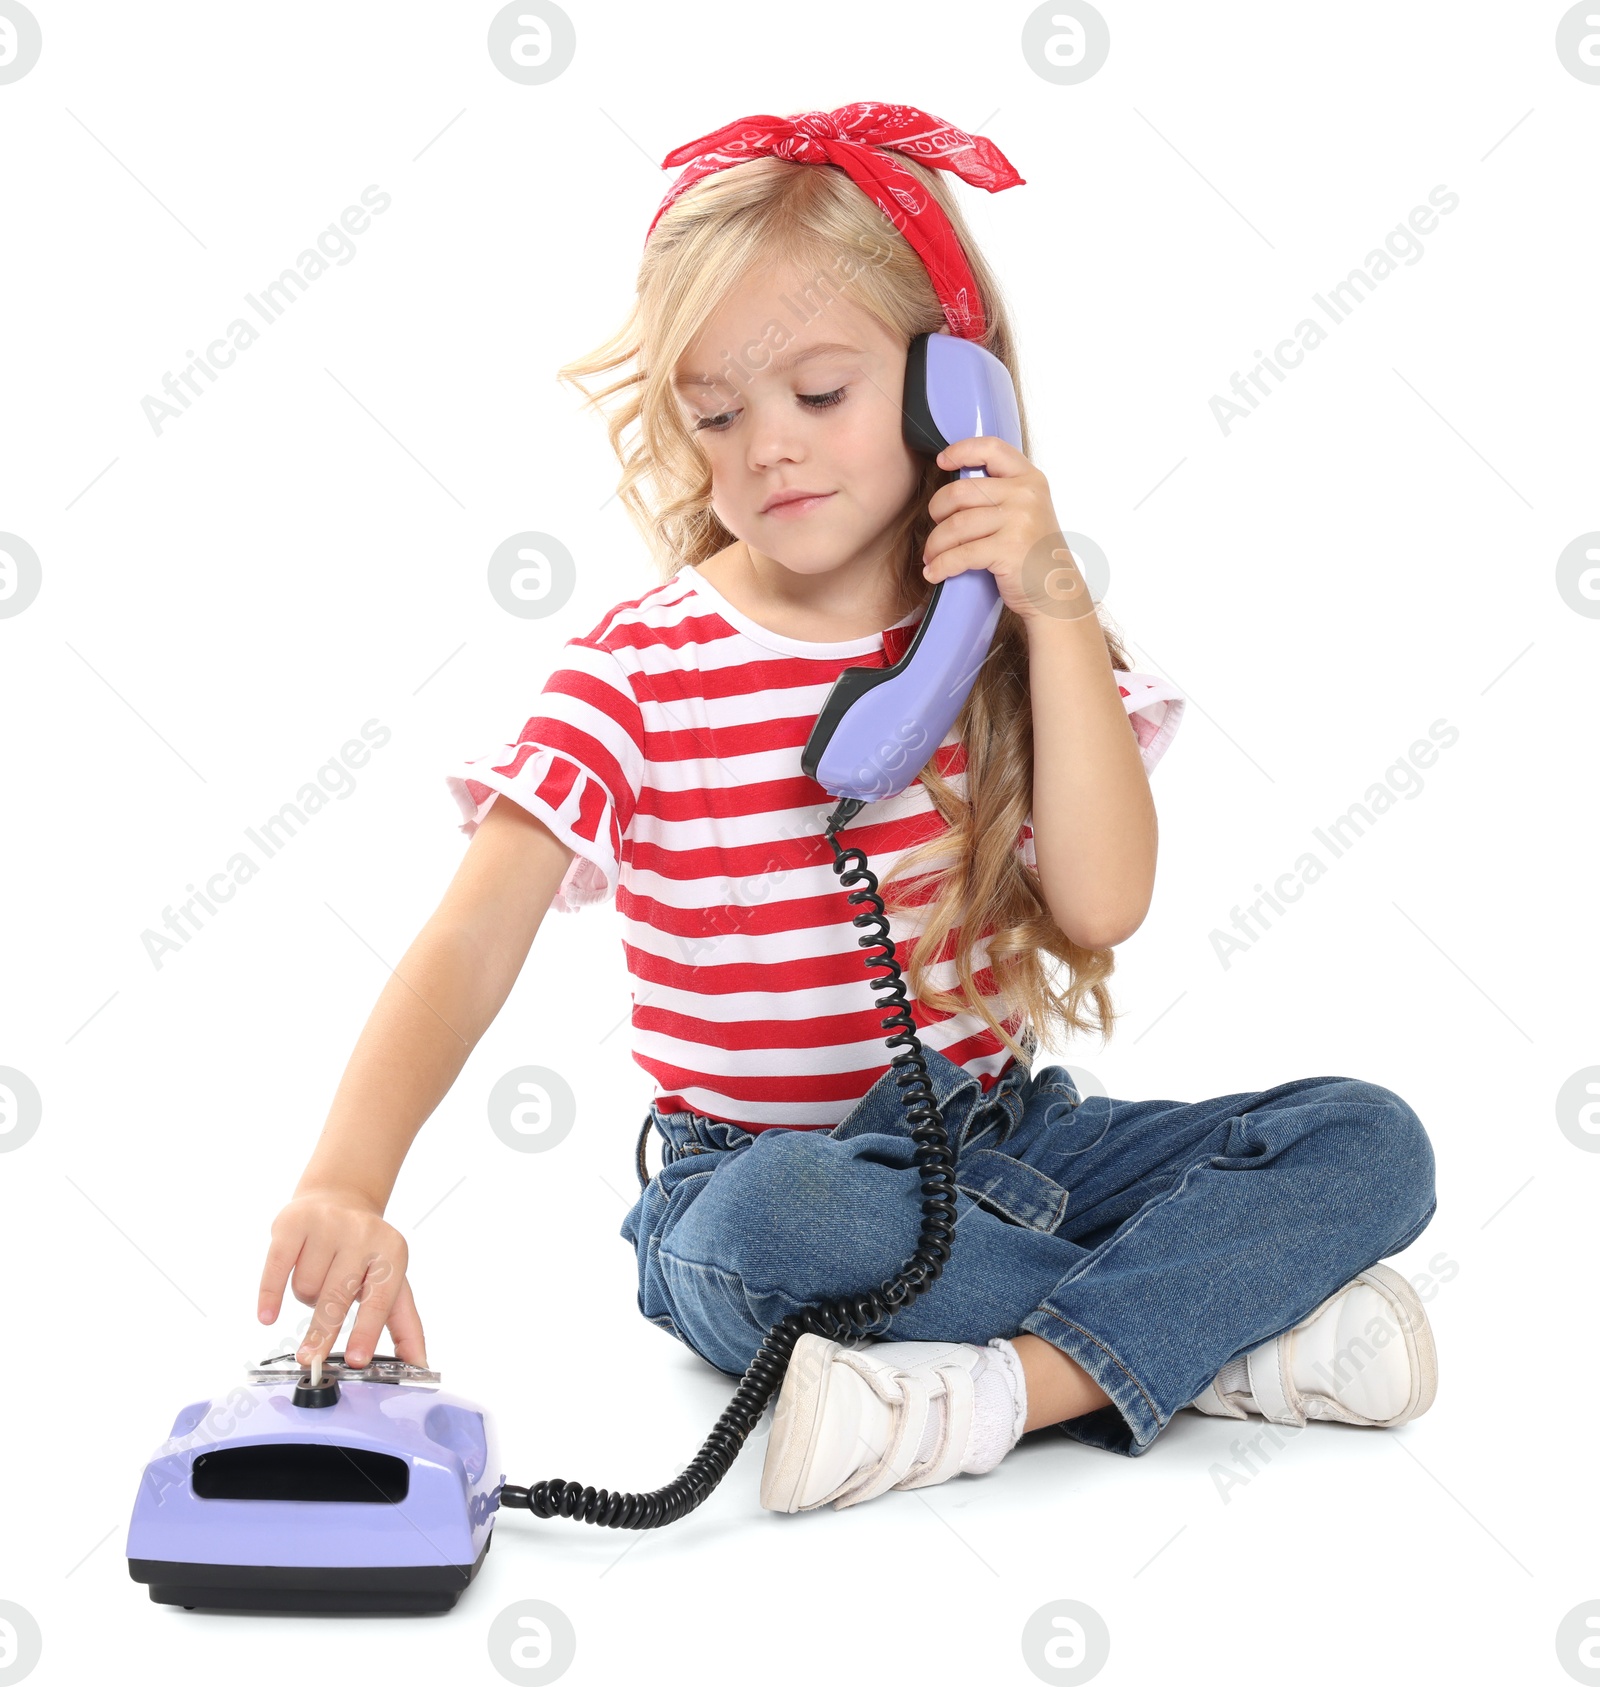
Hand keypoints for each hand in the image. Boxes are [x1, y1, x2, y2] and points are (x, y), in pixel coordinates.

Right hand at [258, 1188, 426, 1369]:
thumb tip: (420, 1365)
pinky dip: (270, 1295)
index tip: (356, 1361)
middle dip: (323, 1333)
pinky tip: (267, 1316)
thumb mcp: (393, 1280)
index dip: (367, 1331)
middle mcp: (363, 1234)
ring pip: (306, 1288)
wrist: (339, 1198)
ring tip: (318, 1281)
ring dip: (307, 1299)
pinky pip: (278, 1267)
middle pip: (337, 1297)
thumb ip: (406, 1324)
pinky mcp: (294, 1222)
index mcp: (393, 1252)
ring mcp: (328, 1224)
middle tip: (311, 1360)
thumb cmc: (366, 1252)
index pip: (380, 1299)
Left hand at [920, 436, 1087, 624]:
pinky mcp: (1008, 549)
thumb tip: (953, 484)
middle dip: (937, 510)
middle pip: (960, 491)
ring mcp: (1019, 521)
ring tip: (931, 557)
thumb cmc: (1033, 555)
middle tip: (934, 527)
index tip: (942, 461)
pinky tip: (935, 573)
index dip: (961, 450)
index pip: (991, 448)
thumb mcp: (1027, 511)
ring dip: (935, 544)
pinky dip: (941, 565)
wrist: (1057, 593)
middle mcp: (1026, 494)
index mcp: (1030, 479)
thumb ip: (1001, 493)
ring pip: (955, 525)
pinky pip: (960, 554)